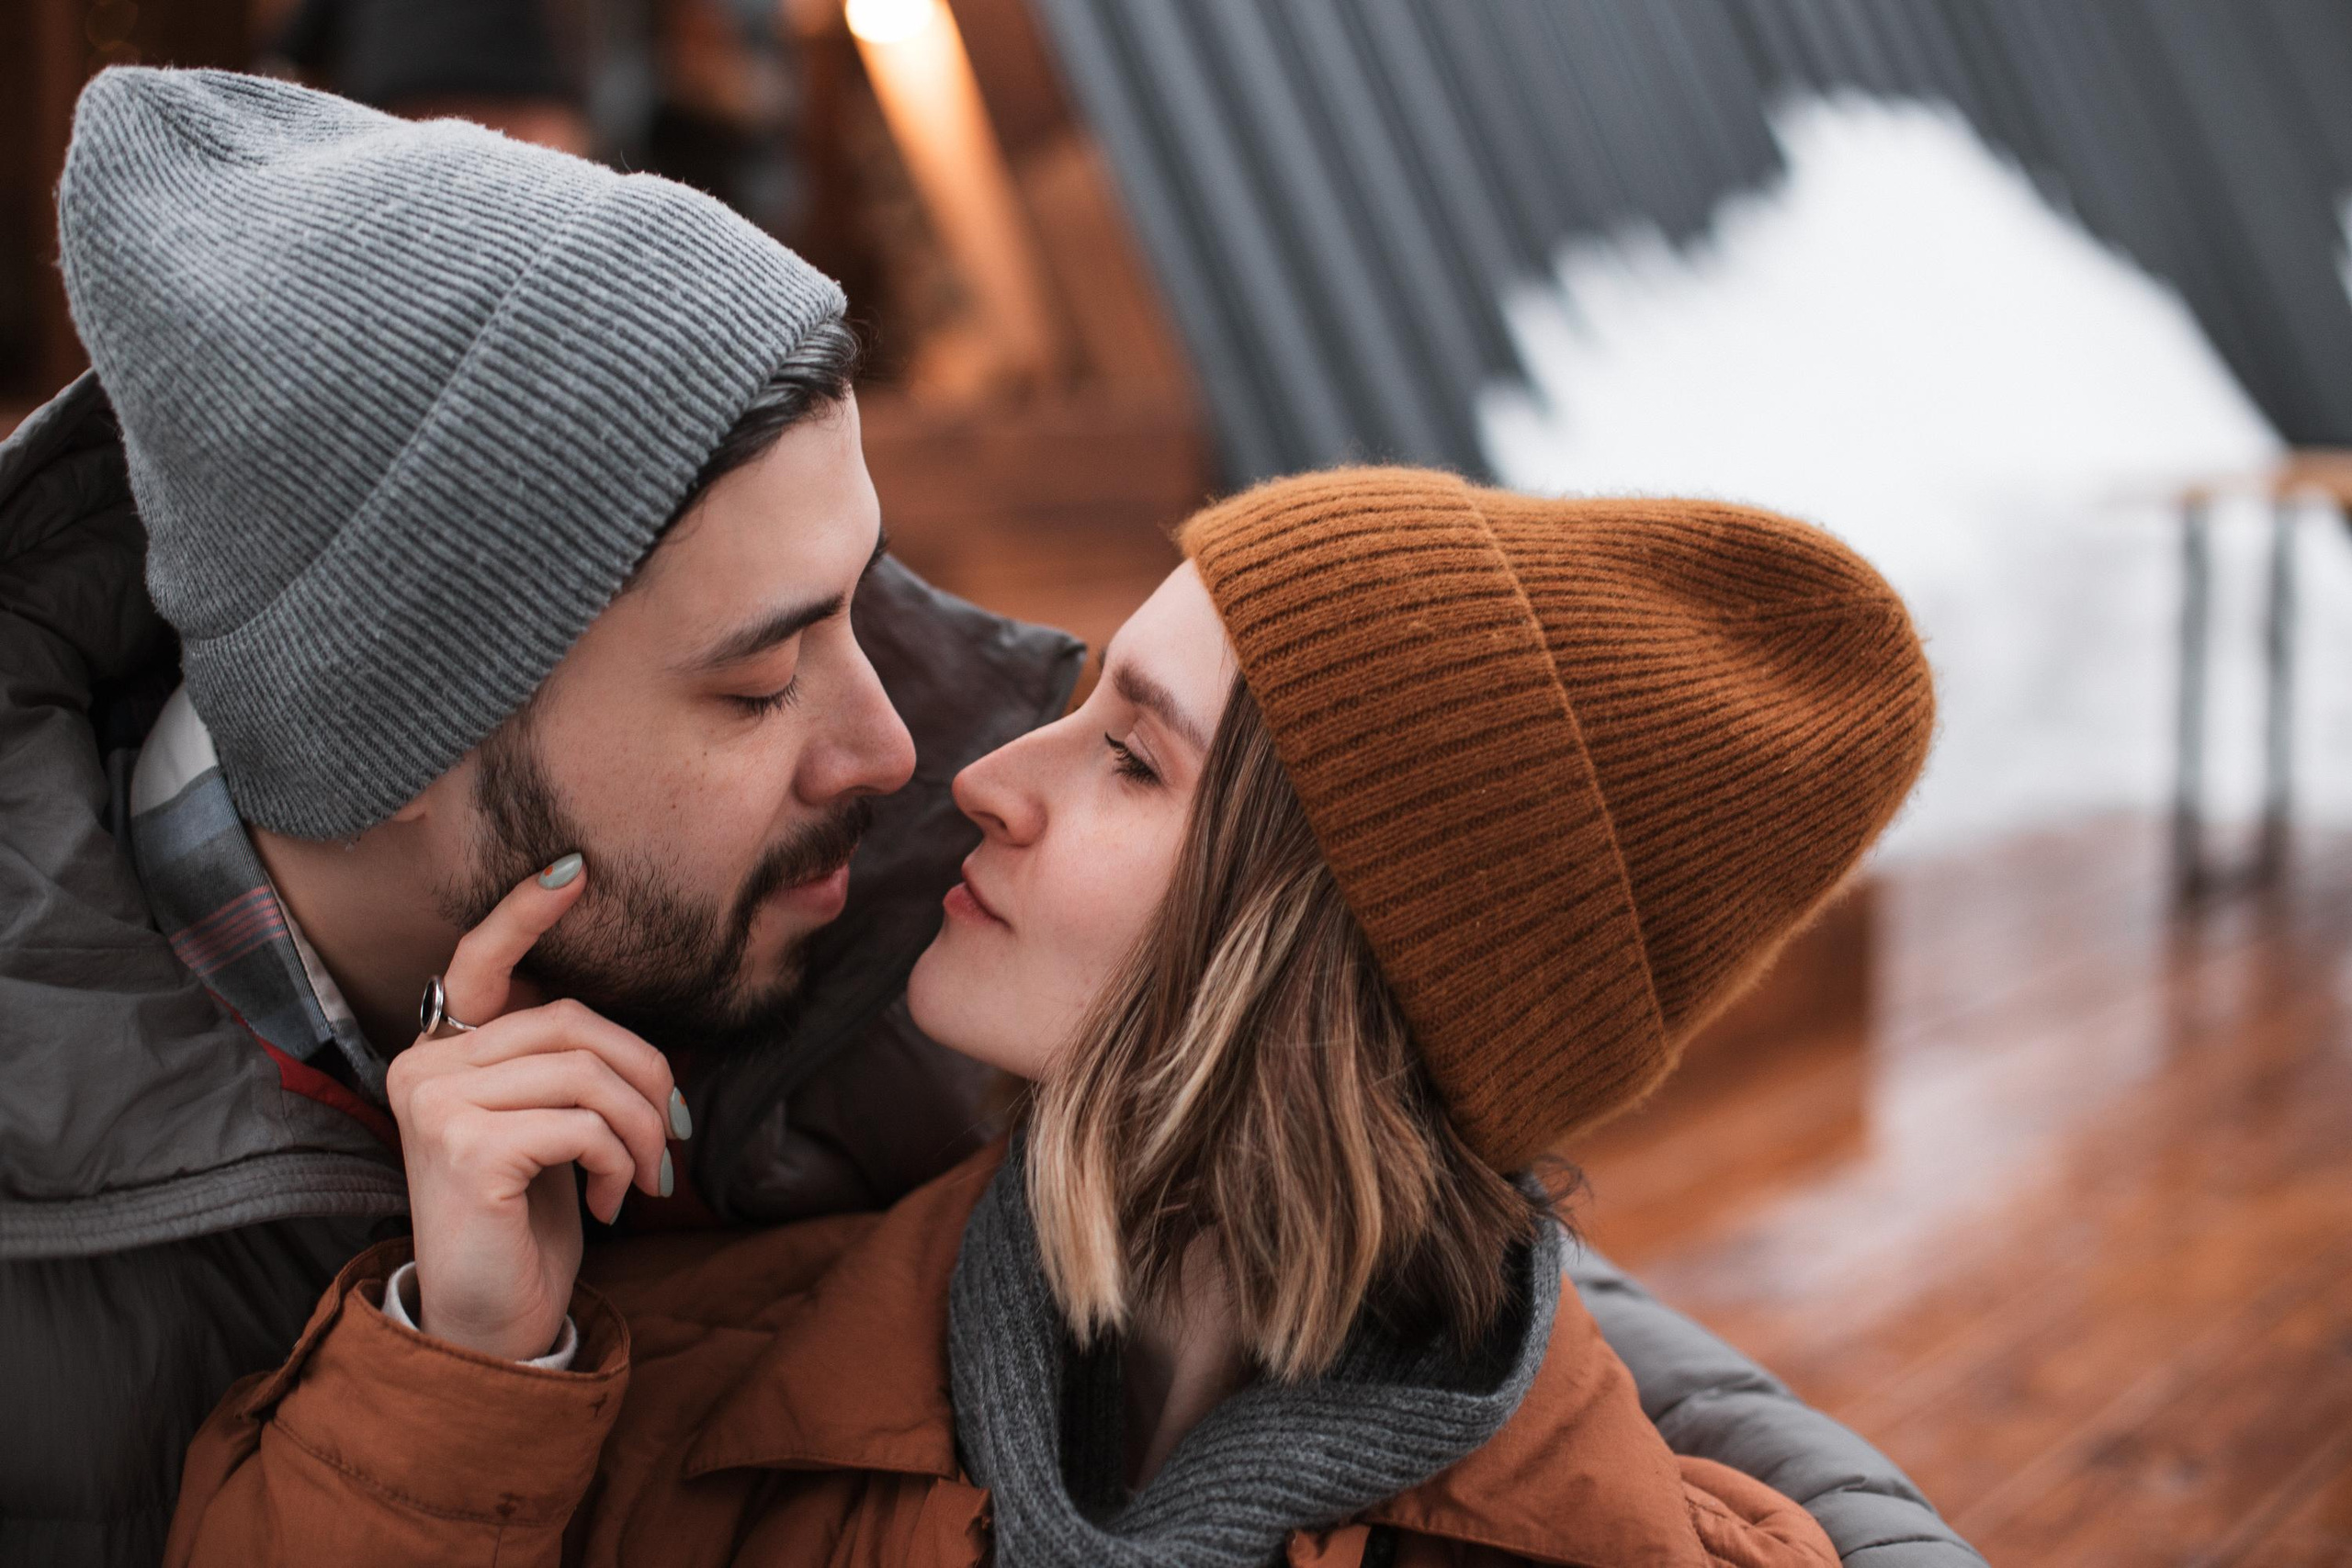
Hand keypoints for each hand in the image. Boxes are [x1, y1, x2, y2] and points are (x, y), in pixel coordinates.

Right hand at [386, 857, 684, 1361]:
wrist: (492, 1321)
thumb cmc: (528, 1219)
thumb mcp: (550, 1128)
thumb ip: (568, 1069)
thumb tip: (640, 1040)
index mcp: (444, 1054)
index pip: (480, 961)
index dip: (525, 913)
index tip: (575, 868)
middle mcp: (423, 1068)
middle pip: (573, 1022)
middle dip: (648, 1075)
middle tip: (674, 1135)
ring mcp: (436, 1105)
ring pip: (588, 1073)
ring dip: (644, 1128)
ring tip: (646, 1176)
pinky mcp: (464, 1147)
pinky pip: (584, 1122)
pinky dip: (621, 1160)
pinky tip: (612, 1200)